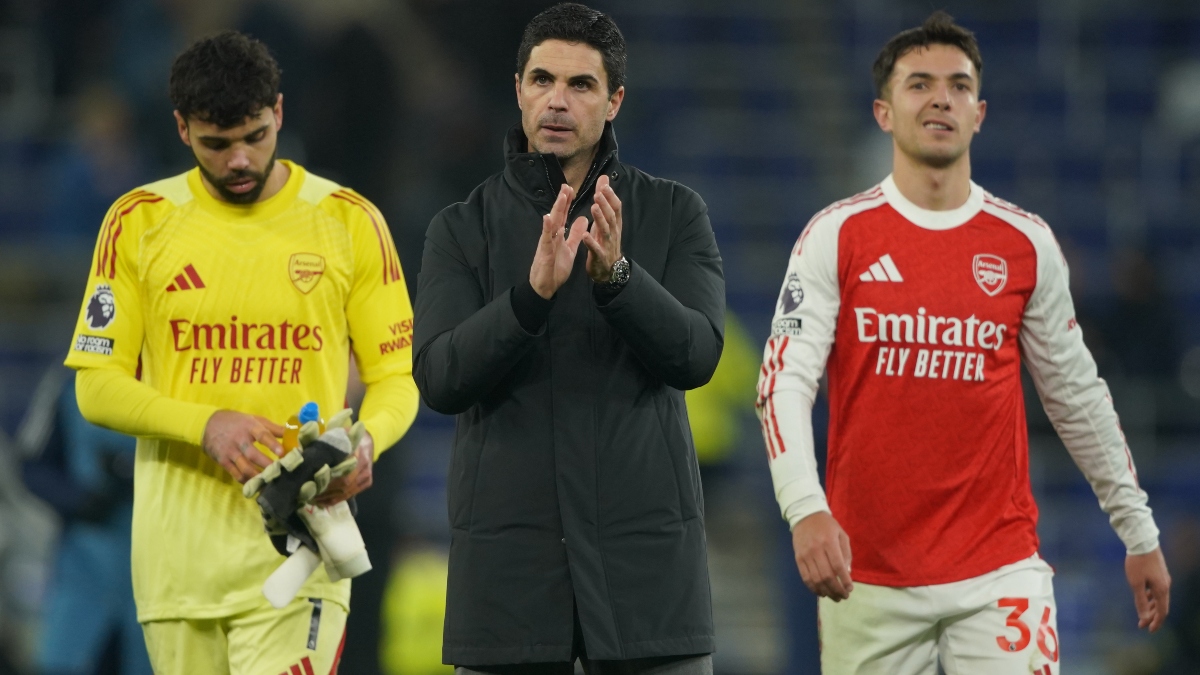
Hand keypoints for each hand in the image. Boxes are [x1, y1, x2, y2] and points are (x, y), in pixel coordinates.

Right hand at [202, 410, 283, 482]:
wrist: (208, 424)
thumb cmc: (238, 422)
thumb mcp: (255, 420)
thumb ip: (274, 428)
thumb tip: (294, 432)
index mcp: (250, 427)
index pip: (262, 435)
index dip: (272, 444)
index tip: (282, 452)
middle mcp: (239, 440)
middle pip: (253, 454)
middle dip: (267, 465)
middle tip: (280, 472)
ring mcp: (230, 452)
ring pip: (244, 467)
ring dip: (258, 476)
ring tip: (271, 482)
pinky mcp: (223, 461)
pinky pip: (236, 474)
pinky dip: (246, 481)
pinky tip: (257, 484)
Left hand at [311, 429, 373, 506]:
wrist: (368, 440)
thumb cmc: (347, 437)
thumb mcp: (335, 434)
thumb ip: (323, 443)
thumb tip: (302, 453)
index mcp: (356, 450)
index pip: (341, 469)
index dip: (326, 479)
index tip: (311, 482)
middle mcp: (363, 464)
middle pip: (343, 483)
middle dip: (325, 491)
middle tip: (308, 494)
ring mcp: (366, 475)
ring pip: (346, 491)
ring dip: (328, 497)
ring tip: (312, 499)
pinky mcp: (367, 482)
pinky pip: (350, 495)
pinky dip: (335, 500)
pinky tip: (322, 502)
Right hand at [530, 184, 587, 298]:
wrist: (546, 285)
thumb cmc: (556, 267)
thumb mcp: (570, 248)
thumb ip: (575, 234)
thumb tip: (583, 219)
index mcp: (558, 234)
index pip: (563, 215)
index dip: (567, 202)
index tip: (570, 188)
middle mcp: (552, 235)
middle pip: (557, 215)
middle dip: (562, 201)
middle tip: (566, 186)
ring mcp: (547, 242)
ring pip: (552, 223)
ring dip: (556, 209)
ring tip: (561, 196)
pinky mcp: (545, 251)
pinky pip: (546, 238)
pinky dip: (547, 227)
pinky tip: (547, 217)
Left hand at [583, 174, 621, 282]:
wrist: (609, 270)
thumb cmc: (606, 243)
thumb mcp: (606, 222)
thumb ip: (604, 201)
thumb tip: (604, 180)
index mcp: (614, 224)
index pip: (616, 208)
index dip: (611, 196)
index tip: (604, 185)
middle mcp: (613, 233)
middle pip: (611, 216)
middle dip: (605, 204)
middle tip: (598, 193)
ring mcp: (607, 245)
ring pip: (605, 230)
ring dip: (600, 219)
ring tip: (593, 207)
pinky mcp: (600, 256)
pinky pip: (596, 249)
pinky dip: (591, 242)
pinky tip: (585, 235)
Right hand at [792, 511, 853, 600]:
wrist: (805, 515)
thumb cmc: (827, 526)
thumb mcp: (842, 535)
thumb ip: (846, 554)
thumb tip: (847, 573)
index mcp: (829, 542)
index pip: (837, 566)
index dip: (844, 581)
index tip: (850, 589)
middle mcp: (816, 550)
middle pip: (827, 576)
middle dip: (837, 590)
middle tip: (844, 597)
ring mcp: (805, 555)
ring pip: (816, 579)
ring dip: (826, 592)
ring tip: (834, 597)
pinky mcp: (798, 559)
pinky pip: (805, 577)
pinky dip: (814, 588)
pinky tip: (821, 593)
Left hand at [1126, 547, 1170, 631]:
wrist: (1142, 542)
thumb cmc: (1137, 562)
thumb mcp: (1136, 583)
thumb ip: (1140, 601)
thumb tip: (1144, 618)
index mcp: (1161, 590)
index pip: (1161, 612)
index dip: (1155, 622)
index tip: (1148, 630)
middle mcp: (1166, 585)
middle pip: (1162, 606)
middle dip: (1153, 616)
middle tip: (1143, 624)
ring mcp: (1164, 578)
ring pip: (1159, 597)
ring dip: (1151, 607)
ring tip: (1142, 613)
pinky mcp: (1159, 572)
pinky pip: (1157, 590)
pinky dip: (1151, 597)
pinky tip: (1144, 596)